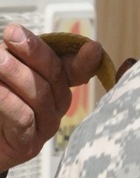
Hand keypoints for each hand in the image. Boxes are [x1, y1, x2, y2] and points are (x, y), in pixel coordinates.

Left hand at [0, 24, 104, 171]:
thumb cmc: (0, 95)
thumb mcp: (11, 68)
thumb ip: (20, 54)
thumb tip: (16, 33)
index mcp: (60, 80)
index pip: (78, 66)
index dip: (86, 59)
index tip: (92, 49)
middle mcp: (59, 102)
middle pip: (54, 72)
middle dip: (33, 51)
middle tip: (11, 35)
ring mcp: (47, 124)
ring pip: (40, 93)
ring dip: (16, 73)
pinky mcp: (29, 144)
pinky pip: (23, 118)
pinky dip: (8, 100)